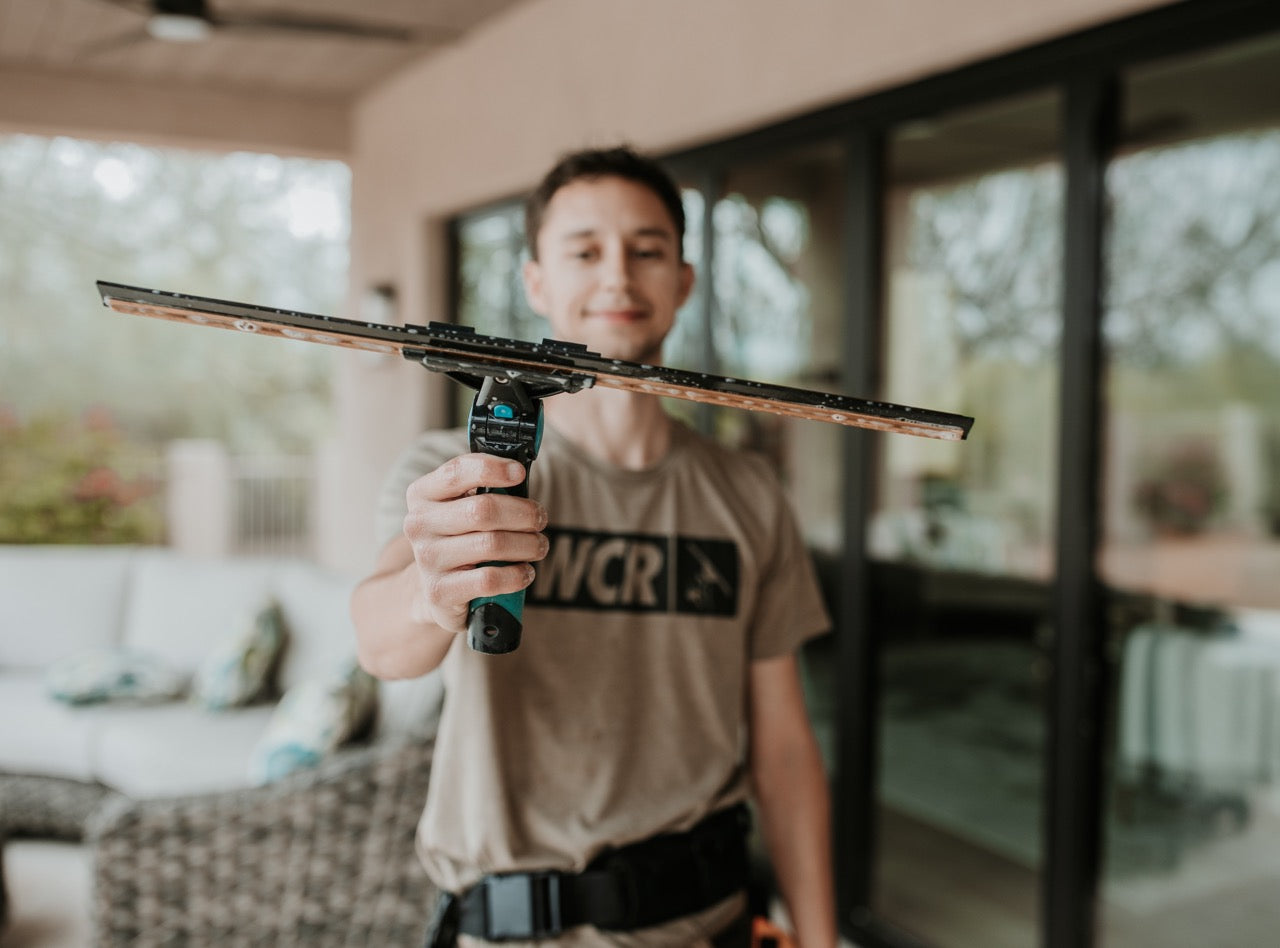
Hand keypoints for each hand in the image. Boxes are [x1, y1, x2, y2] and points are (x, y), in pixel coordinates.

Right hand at [402, 453, 548, 634]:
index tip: (519, 472)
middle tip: (540, 519)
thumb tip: (520, 472)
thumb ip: (485, 489)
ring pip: (492, 544)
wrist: (434, 590)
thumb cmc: (460, 539)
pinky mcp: (440, 591)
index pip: (457, 472)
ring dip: (528, 544)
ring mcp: (427, 559)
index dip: (492, 468)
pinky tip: (525, 572)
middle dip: (523, 513)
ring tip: (539, 546)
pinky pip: (489, 579)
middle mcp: (418, 524)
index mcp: (422, 495)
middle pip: (483, 509)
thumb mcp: (462, 509)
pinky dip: (516, 575)